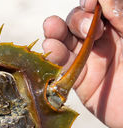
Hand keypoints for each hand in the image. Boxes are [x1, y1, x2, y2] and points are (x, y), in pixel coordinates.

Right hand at [43, 0, 122, 127]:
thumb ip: (122, 19)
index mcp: (121, 28)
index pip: (99, 7)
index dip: (91, 3)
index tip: (91, 3)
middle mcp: (103, 41)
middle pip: (78, 21)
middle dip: (76, 20)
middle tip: (85, 28)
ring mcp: (89, 60)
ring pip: (65, 40)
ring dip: (56, 32)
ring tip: (52, 29)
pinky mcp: (79, 79)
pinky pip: (62, 64)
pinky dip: (54, 55)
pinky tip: (51, 48)